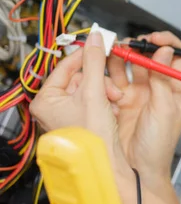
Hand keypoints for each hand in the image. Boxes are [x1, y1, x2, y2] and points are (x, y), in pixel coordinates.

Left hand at [30, 32, 126, 166]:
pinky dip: (106, 101)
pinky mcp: (82, 121)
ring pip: (90, 88)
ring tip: (112, 101)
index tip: (101, 45)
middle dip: (100, 80)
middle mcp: (53, 107)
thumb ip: (95, 61)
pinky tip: (112, 109)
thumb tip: (96, 38)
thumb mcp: (94, 91)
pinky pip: (94, 100)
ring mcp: (67, 115)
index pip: (66, 65)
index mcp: (45, 100)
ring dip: (105, 90)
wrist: (106, 164)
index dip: (86, 55)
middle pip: (80, 77)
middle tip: (110, 86)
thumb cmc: (92, 138)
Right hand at [107, 31, 180, 182]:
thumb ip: (163, 79)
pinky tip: (106, 71)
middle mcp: (159, 88)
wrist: (138, 170)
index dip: (166, 43)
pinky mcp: (121, 100)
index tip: (153, 38)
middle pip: (150, 57)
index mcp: (177, 89)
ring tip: (115, 51)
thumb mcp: (163, 110)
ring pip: (130, 66)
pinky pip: (114, 79)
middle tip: (129, 44)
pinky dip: (109, 72)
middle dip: (140, 47)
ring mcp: (140, 93)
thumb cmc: (158, 145)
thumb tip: (166, 51)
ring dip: (123, 56)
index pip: (175, 57)